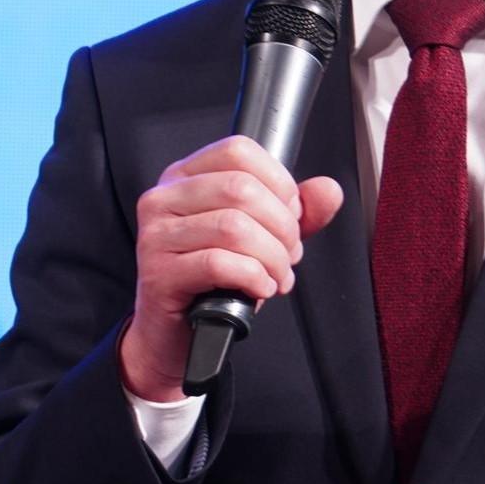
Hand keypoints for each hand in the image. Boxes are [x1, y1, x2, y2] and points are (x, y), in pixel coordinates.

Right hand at [121, 135, 344, 402]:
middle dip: (282, 227)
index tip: (291, 214)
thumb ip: (296, 212)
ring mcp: (157, 235)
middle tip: (290, 255)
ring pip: (234, 227)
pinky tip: (260, 288)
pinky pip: (219, 264)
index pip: (238, 151)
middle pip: (241, 189)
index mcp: (185, 177)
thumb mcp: (261, 237)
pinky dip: (253, 277)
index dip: (278, 182)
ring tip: (278, 276)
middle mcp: (164, 198)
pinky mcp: (159, 273)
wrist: (176, 332)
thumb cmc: (214, 279)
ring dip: (272, 257)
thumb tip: (328, 190)